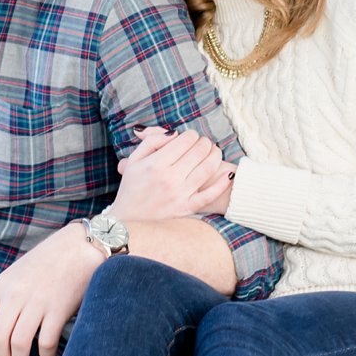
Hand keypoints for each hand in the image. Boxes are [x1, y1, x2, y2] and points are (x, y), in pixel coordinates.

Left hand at [0, 226, 107, 355]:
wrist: (80, 246)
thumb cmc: (48, 262)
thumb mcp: (16, 274)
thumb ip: (3, 299)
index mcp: (1, 286)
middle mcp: (15, 294)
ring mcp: (37, 301)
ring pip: (19, 344)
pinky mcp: (59, 309)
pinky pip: (45, 342)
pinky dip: (45, 355)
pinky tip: (48, 354)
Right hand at [114, 127, 236, 220]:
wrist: (128, 222)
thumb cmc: (131, 188)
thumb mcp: (134, 160)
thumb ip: (151, 141)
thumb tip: (173, 133)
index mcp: (155, 164)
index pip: (184, 140)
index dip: (191, 134)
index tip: (190, 136)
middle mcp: (169, 178)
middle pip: (198, 151)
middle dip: (204, 142)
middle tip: (204, 142)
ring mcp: (179, 194)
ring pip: (207, 169)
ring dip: (215, 155)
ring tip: (215, 151)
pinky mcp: (186, 209)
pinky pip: (209, 195)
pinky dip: (222, 184)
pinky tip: (228, 175)